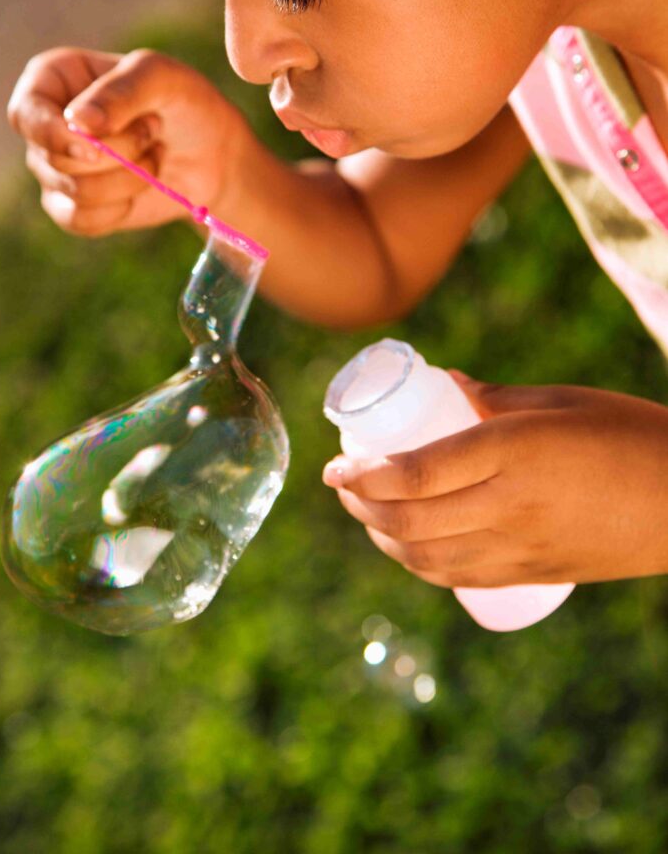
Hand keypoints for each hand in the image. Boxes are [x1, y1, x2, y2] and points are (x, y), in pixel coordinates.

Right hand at [7, 47, 251, 235]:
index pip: (25, 113)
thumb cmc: (186, 104)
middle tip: (152, 131)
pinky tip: (140, 187)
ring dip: (128, 179)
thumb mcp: (163, 78)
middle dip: (117, 153)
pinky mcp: (73, 206)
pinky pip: (80, 220)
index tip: (94, 141)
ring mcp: (55, 167)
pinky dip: (119, 208)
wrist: (214, 156)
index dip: (53, 135)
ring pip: (73, 190)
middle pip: (56, 157)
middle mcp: (46, 123)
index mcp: (53, 78)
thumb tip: (76, 123)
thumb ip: (121, 91)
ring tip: (151, 155)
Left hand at [323, 374, 667, 587]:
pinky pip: (460, 578)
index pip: (415, 473)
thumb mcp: (559, 400)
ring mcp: (521, 546)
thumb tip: (445, 383)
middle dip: (361, 507)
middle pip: (410, 520)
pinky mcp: (534, 572)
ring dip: (383, 540)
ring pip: (428, 558)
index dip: (362, 475)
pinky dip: (420, 567)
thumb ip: (495, 396)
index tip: (333, 467)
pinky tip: (408, 549)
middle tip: (344, 486)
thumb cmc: (628, 433)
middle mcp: (509, 504)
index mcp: (513, 451)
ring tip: (367, 516)